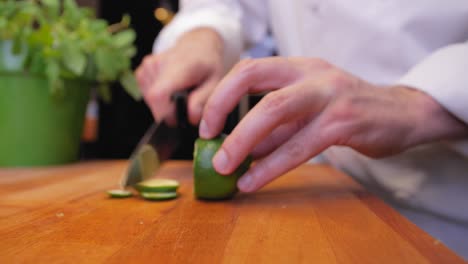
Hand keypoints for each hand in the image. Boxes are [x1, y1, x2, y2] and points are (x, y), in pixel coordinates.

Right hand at [135, 28, 224, 124]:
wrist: (197, 46)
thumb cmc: (208, 65)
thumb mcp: (215, 84)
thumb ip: (203, 102)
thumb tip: (190, 117)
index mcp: (178, 67)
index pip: (158, 96)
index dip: (167, 114)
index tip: (181, 115)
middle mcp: (158, 65)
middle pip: (155, 103)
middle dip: (171, 111)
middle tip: (187, 100)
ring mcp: (146, 68)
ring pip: (151, 102)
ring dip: (166, 104)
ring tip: (181, 90)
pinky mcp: (141, 72)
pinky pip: (147, 96)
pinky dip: (160, 98)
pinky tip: (171, 88)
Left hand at [200, 57, 467, 191]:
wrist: (404, 113)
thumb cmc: (350, 110)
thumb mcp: (309, 110)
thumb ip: (277, 127)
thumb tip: (241, 149)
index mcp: (299, 66)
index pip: (249, 68)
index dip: (222, 95)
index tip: (208, 124)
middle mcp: (311, 73)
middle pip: (254, 79)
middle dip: (223, 109)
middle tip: (208, 142)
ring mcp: (329, 94)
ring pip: (275, 110)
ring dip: (243, 141)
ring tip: (225, 168)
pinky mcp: (344, 121)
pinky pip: (300, 145)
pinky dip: (271, 165)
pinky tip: (254, 180)